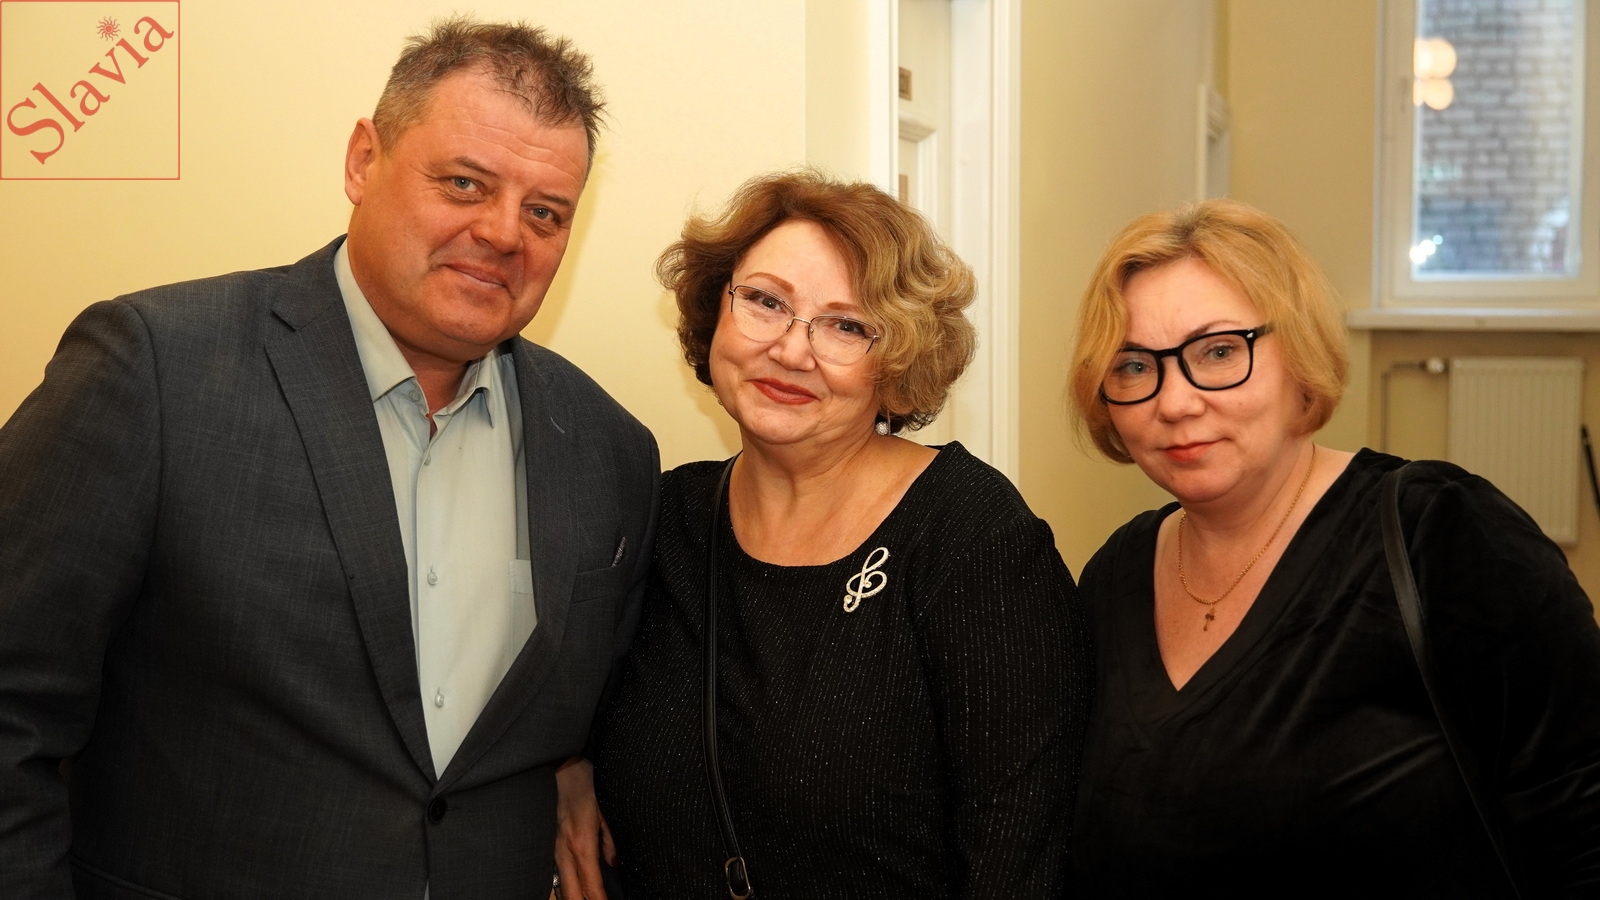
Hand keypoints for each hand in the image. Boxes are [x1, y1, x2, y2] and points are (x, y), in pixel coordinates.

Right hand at [554, 756, 615, 899]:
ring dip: (574, 898)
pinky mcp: (547, 845)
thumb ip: (611, 839)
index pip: (591, 887)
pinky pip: (554, 874)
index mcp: (582, 844)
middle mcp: (563, 851)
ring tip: (587, 898)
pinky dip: (565, 886)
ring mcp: (552, 849)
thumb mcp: (606, 808)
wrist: (559, 766)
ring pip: (560, 887)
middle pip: (571, 896)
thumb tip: (614, 863)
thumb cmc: (584, 782)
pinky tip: (574, 887)